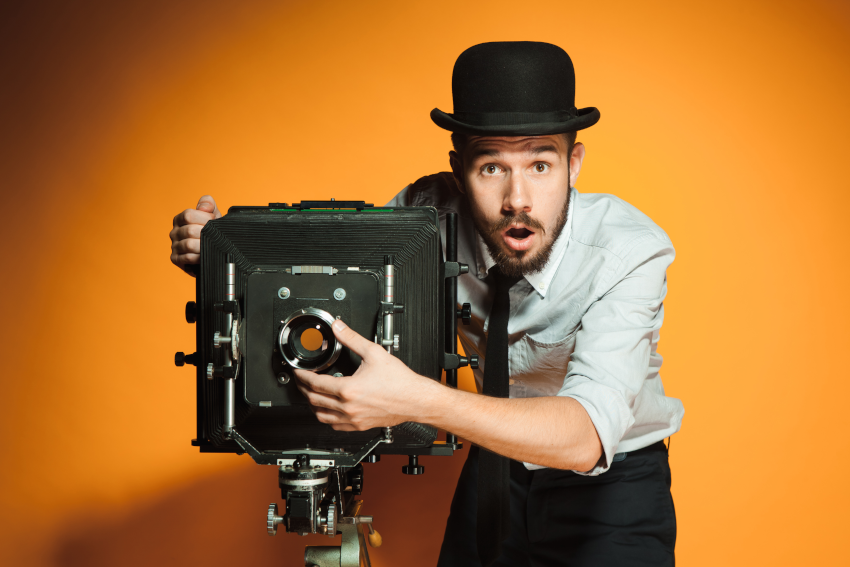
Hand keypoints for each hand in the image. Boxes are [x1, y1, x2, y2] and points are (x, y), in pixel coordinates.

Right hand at [170, 195, 220, 275]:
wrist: (214, 250)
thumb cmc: (211, 231)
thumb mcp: (212, 215)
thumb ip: (208, 204)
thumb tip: (203, 206)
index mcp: (180, 219)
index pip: (188, 215)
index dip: (204, 218)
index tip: (213, 222)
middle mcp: (174, 232)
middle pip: (189, 230)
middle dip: (206, 234)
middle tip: (214, 236)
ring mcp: (174, 246)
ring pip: (188, 245)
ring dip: (203, 246)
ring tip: (211, 246)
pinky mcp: (176, 259)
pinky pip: (187, 258)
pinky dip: (199, 257)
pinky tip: (205, 255)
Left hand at [293, 319, 437, 430]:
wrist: (415, 399)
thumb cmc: (400, 381)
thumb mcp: (374, 353)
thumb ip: (352, 338)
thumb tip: (339, 327)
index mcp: (348, 390)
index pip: (315, 384)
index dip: (302, 377)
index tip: (299, 372)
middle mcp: (348, 407)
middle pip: (314, 400)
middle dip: (303, 389)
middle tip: (301, 381)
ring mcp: (353, 419)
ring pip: (321, 416)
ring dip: (312, 405)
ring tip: (310, 395)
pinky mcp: (359, 426)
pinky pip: (335, 425)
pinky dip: (326, 418)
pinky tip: (327, 410)